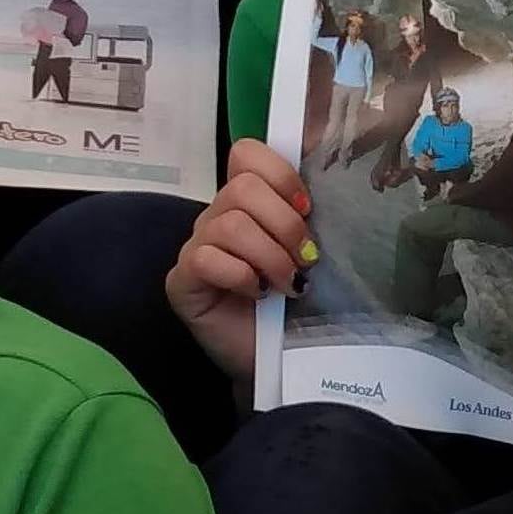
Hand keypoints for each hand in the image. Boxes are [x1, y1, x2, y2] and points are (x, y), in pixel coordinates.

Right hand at [164, 141, 314, 380]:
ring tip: (289, 284)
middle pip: (243, 187)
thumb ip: (306, 218)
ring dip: (271, 256)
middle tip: (305, 259)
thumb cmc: (294, 305)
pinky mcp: (182, 281)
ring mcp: (195, 247)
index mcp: (247, 203)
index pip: (247, 154)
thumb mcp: (306, 253)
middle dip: (284, 224)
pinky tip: (258, 295)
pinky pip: (206, 258)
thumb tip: (331, 188)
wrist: (277, 360)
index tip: (307, 208)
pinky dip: (242, 276)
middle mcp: (216, 217)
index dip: (281, 174)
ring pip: (230, 224)